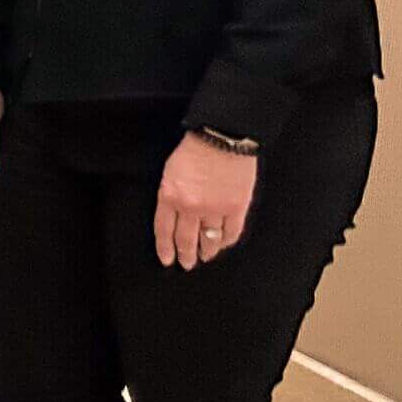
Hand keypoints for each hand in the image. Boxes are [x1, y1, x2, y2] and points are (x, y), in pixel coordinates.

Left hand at [154, 133, 255, 268]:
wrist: (222, 137)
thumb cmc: (194, 149)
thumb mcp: (170, 172)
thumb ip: (171, 195)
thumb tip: (174, 215)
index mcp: (169, 197)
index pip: (164, 231)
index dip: (165, 249)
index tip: (167, 260)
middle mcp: (190, 207)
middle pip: (186, 240)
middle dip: (185, 256)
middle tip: (187, 265)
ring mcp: (215, 209)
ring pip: (209, 240)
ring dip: (207, 252)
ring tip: (205, 257)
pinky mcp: (236, 207)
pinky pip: (231, 232)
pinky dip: (226, 241)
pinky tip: (223, 244)